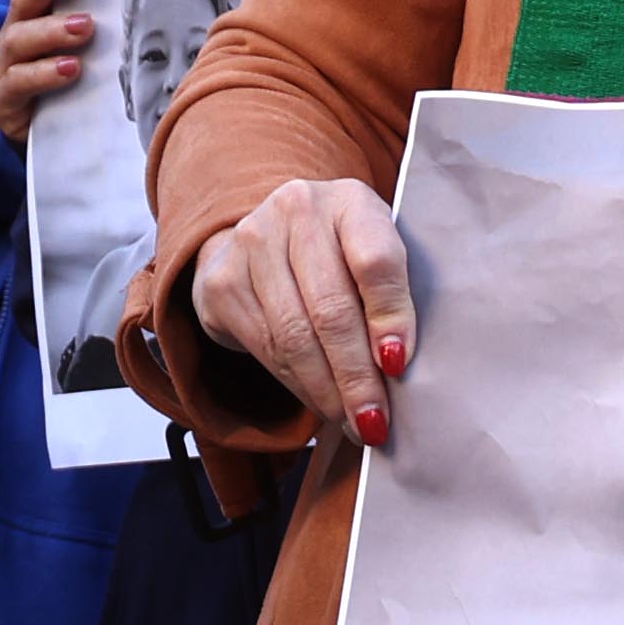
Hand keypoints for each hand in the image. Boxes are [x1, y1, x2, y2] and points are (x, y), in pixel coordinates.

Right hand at [0, 0, 95, 136]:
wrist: (59, 143)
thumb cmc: (82, 87)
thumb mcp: (100, 45)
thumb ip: (118, 14)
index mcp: (41, 14)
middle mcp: (18, 33)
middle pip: (22, 0)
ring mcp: (5, 66)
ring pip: (17, 39)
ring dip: (50, 31)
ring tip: (84, 28)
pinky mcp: (0, 101)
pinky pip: (16, 83)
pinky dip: (42, 74)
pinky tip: (69, 69)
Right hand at [186, 174, 409, 445]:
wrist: (271, 238)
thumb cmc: (343, 256)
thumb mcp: (377, 259)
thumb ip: (393, 298)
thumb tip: (401, 372)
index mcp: (351, 200)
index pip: (374, 260)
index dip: (389, 317)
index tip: (398, 366)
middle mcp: (297, 210)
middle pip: (330, 308)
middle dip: (356, 377)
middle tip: (375, 423)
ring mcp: (252, 242)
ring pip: (293, 336)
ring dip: (326, 391)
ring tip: (352, 422)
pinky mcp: (222, 281)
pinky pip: (264, 348)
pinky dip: (297, 385)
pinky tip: (320, 403)